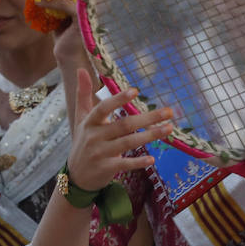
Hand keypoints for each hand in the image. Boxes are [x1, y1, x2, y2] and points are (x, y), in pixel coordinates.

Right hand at [67, 70, 173, 192]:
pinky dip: (138, 162)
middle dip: (148, 118)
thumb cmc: (82, 141)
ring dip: (150, 135)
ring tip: (168, 129)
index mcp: (90, 122)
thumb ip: (83, 94)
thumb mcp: (81, 118)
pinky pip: (124, 164)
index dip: (118, 100)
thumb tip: (81, 69)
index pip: (103, 108)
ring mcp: (100, 154)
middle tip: (168, 112)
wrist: (76, 176)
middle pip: (124, 125)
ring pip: (128, 143)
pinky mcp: (106, 169)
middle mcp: (94, 137)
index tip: (135, 91)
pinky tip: (152, 159)